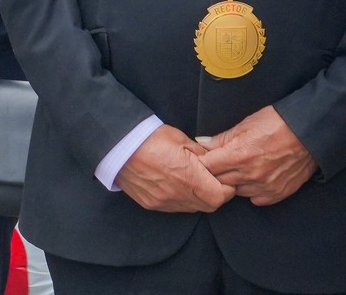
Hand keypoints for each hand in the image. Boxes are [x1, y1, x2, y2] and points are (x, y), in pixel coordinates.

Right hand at [115, 125, 234, 213]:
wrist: (118, 145)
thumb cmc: (150, 137)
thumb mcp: (181, 139)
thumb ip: (202, 154)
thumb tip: (214, 162)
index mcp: (188, 176)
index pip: (220, 196)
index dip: (227, 189)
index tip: (225, 178)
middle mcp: (177, 194)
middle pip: (209, 206)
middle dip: (216, 194)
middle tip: (213, 180)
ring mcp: (163, 202)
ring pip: (192, 208)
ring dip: (199, 198)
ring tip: (194, 181)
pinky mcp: (152, 204)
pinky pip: (175, 208)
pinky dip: (182, 200)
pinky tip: (178, 185)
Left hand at [195, 105, 316, 206]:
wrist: (309, 132)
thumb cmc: (277, 122)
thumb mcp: (246, 124)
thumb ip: (222, 138)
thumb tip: (201, 142)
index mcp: (240, 155)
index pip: (208, 166)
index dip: (203, 162)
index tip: (203, 159)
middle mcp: (250, 174)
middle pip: (219, 181)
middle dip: (216, 172)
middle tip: (220, 163)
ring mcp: (264, 186)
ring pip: (236, 192)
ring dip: (234, 182)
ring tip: (240, 168)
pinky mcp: (277, 194)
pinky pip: (255, 199)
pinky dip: (252, 190)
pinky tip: (254, 177)